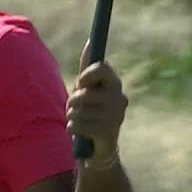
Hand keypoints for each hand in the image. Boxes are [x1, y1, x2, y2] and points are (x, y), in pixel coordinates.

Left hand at [68, 41, 128, 164]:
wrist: (98, 149)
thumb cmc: (91, 113)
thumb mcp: (88, 90)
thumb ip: (87, 69)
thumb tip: (90, 42)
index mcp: (115, 84)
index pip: (101, 67)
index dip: (85, 75)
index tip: (81, 84)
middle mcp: (119, 99)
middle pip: (83, 92)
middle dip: (73, 101)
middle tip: (78, 108)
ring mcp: (115, 116)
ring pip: (77, 110)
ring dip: (72, 117)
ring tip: (80, 122)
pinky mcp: (108, 133)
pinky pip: (77, 124)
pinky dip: (72, 128)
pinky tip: (81, 133)